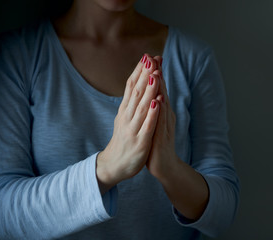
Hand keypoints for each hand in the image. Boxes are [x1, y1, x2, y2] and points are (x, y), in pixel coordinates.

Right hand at [96, 54, 160, 193]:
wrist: (114, 165)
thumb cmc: (124, 140)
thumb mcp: (125, 118)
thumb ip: (132, 102)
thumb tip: (137, 83)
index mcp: (125, 110)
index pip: (132, 86)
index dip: (140, 71)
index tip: (147, 55)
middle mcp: (127, 116)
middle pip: (137, 92)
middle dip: (145, 74)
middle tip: (151, 58)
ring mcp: (133, 128)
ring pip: (142, 105)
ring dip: (149, 89)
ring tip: (155, 74)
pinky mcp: (140, 141)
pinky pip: (147, 125)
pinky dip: (152, 113)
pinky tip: (157, 102)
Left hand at [146, 56, 208, 219]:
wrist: (164, 166)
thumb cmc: (157, 143)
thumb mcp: (154, 121)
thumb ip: (154, 106)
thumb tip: (153, 91)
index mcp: (162, 111)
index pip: (158, 88)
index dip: (155, 72)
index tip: (151, 56)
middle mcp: (165, 116)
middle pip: (162, 92)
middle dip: (158, 75)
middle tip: (156, 57)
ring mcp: (165, 126)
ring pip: (163, 104)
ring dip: (160, 89)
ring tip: (157, 74)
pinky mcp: (163, 137)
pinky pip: (161, 122)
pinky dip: (159, 111)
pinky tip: (158, 101)